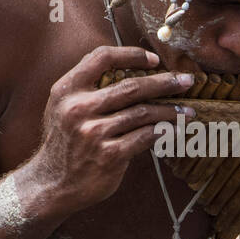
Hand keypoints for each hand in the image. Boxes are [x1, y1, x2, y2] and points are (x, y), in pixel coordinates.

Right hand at [30, 47, 195, 212]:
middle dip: (165, 82)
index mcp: (67, 90)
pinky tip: (175, 130)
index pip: (102, 58)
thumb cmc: (64, 143)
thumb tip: (131, 70)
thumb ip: (88, 87)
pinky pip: (145, 137)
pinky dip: (164, 132)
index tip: (154, 60)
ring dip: (171, 111)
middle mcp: (79, 108)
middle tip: (187, 81)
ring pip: (143, 113)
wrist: (51, 184)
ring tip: (188, 111)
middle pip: (131, 86)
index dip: (131, 55)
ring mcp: (94, 132)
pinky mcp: (109, 155)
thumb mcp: (63, 107)